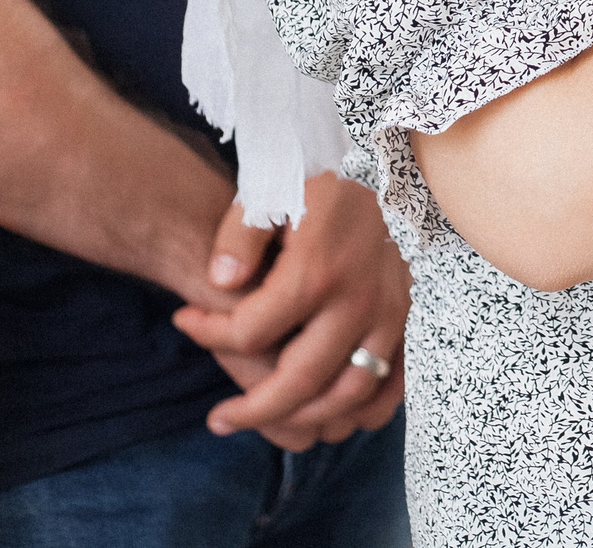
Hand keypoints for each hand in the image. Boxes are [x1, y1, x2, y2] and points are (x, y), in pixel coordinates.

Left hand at [171, 172, 409, 447]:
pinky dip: (361, 412)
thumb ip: (240, 236)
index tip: (184, 319)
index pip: (250, 331)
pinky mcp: (408, 322)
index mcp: (319, 268)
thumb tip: (221, 281)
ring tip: (263, 420)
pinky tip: (322, 415)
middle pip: (300, 381)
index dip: (208, 333)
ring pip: (348, 395)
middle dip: (252, 410)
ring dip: (301, 419)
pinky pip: (390, 386)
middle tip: (218, 419)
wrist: (377, 172)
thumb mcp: (270, 190)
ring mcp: (391, 314)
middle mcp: (360, 299)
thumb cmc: (312, 185)